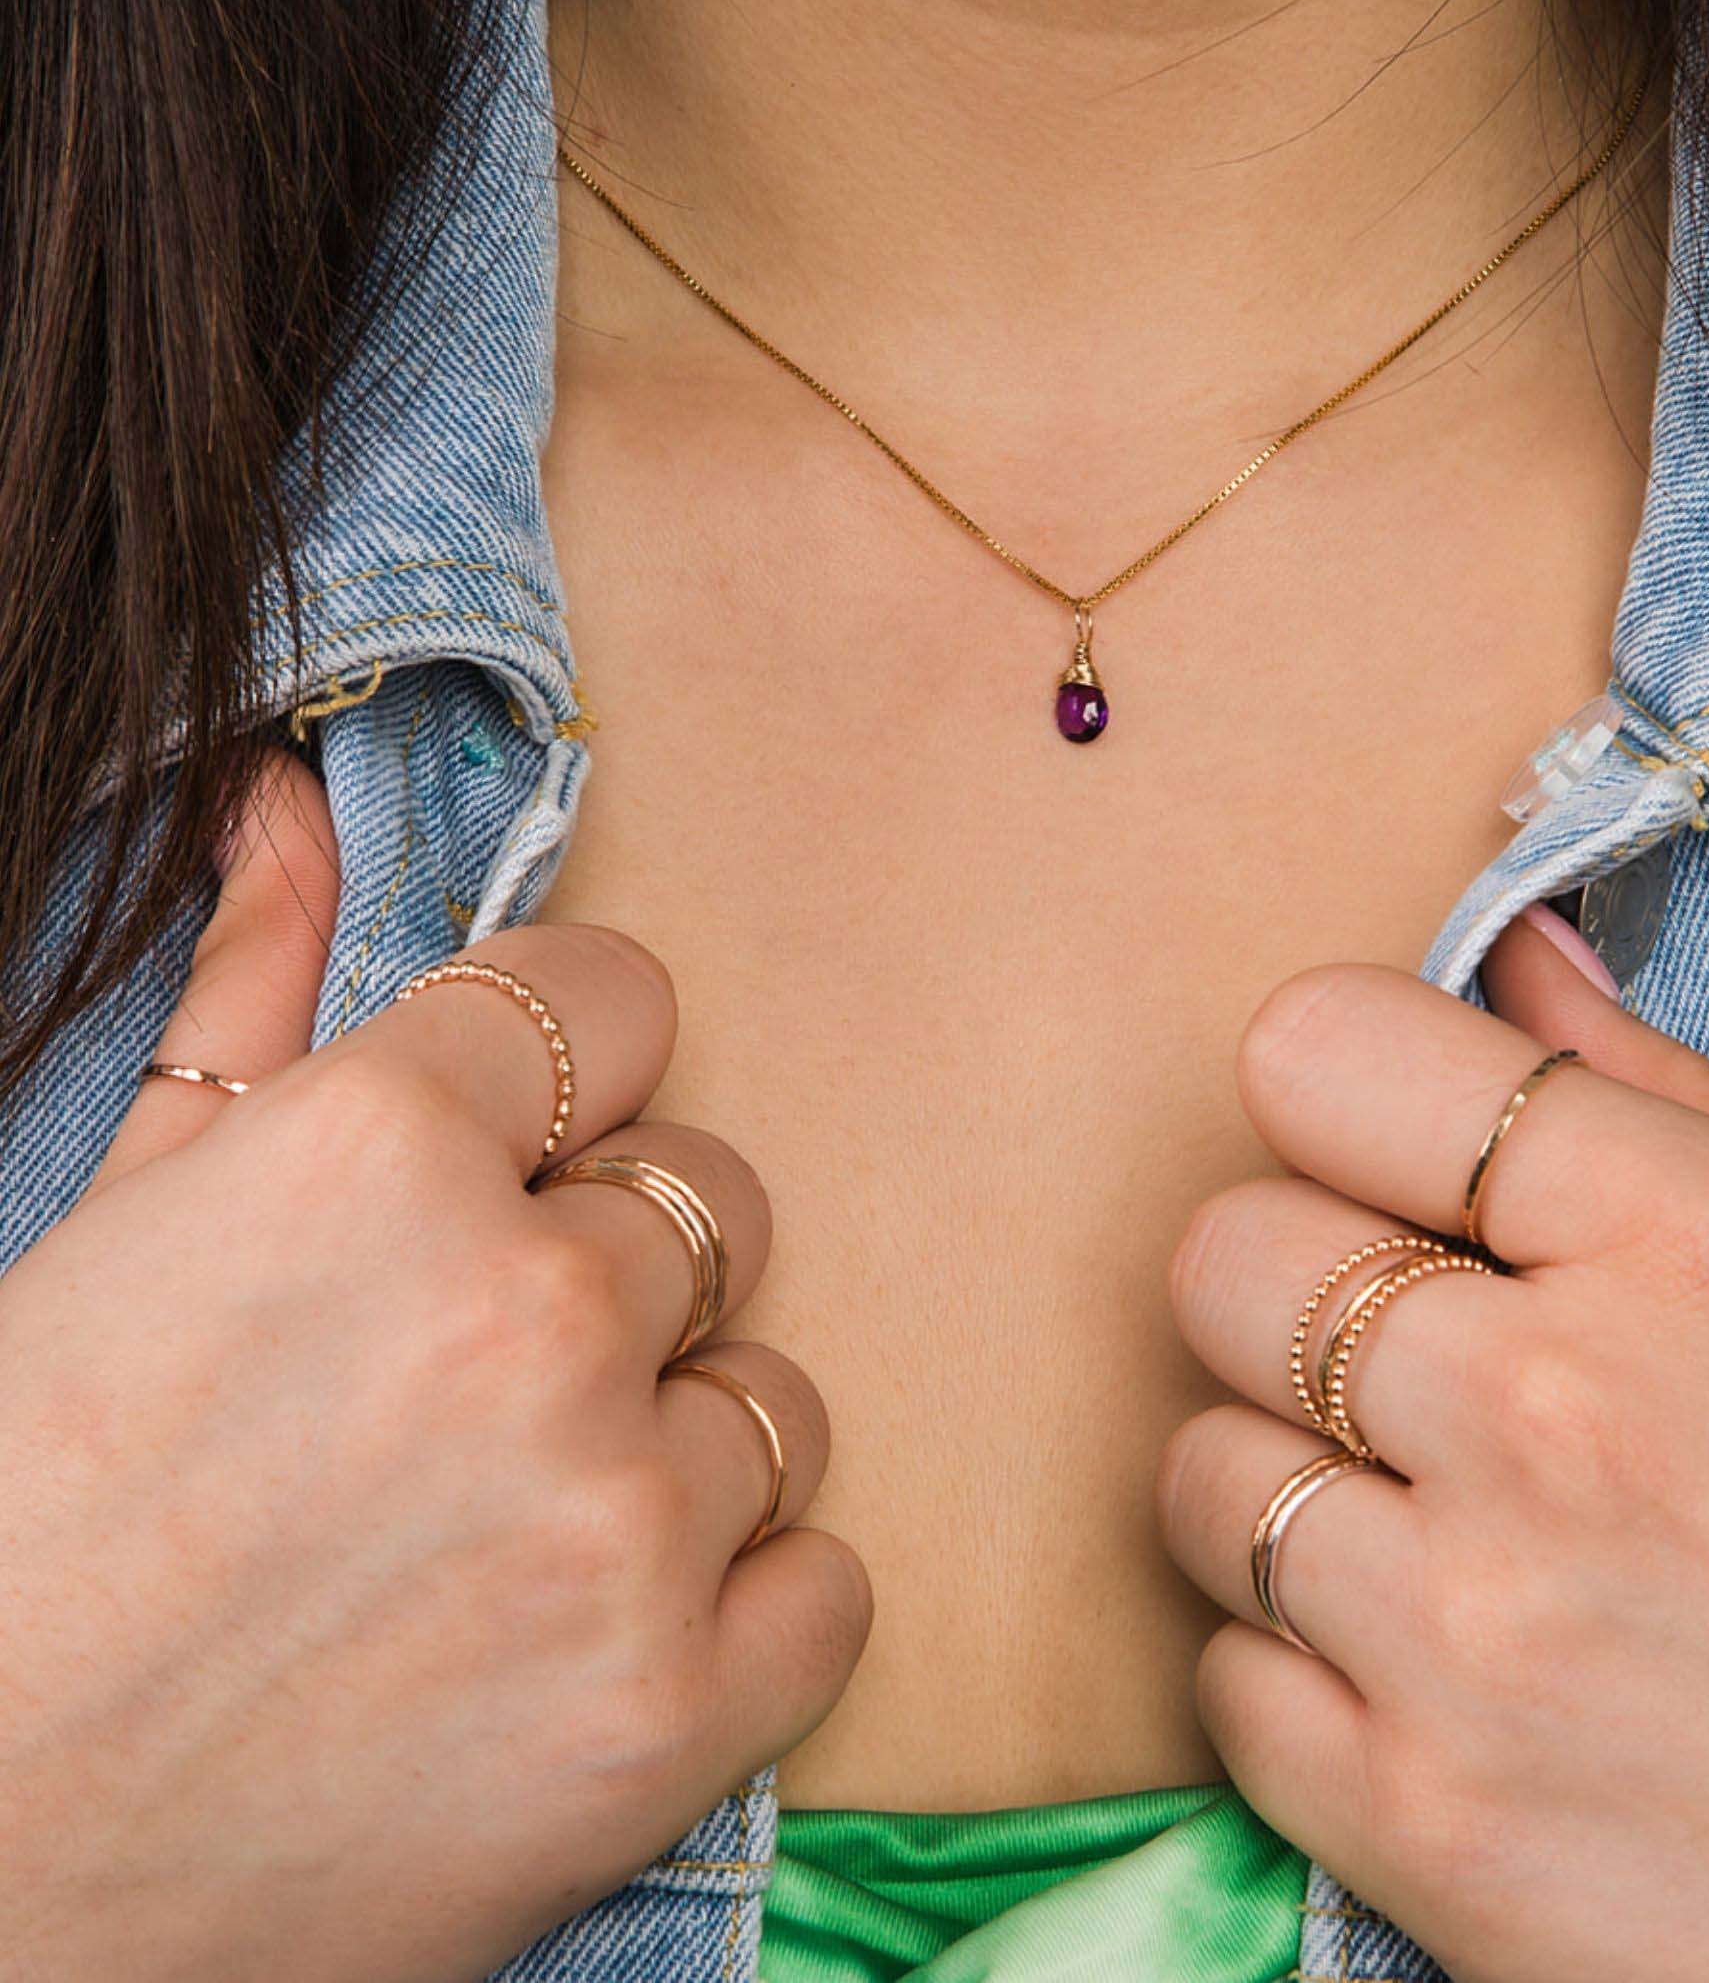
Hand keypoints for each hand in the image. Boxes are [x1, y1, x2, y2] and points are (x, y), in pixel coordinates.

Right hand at [0, 755, 868, 1982]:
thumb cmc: (23, 1525)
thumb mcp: (114, 1223)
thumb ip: (242, 989)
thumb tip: (287, 795)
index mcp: (381, 1153)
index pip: (620, 998)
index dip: (570, 1069)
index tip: (526, 1135)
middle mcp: (529, 1315)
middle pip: (714, 1197)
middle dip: (614, 1268)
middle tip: (471, 1377)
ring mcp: (621, 1520)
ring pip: (773, 1395)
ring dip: (670, 1444)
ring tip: (506, 1524)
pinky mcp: (677, 1711)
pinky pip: (829, 1579)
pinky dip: (741, 1604)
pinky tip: (595, 1631)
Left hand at [1159, 910, 1708, 1981]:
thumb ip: (1679, 1099)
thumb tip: (1509, 952)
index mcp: (1693, 1247)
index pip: (1326, 1054)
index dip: (1338, 1095)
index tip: (1383, 1153)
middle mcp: (1560, 1419)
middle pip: (1226, 1255)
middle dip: (1296, 1288)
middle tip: (1405, 1357)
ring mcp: (1475, 1631)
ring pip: (1198, 1468)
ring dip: (1285, 1484)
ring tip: (1427, 1527)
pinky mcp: (1420, 1819)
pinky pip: (1220, 1674)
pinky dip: (1294, 1669)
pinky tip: (1426, 1670)